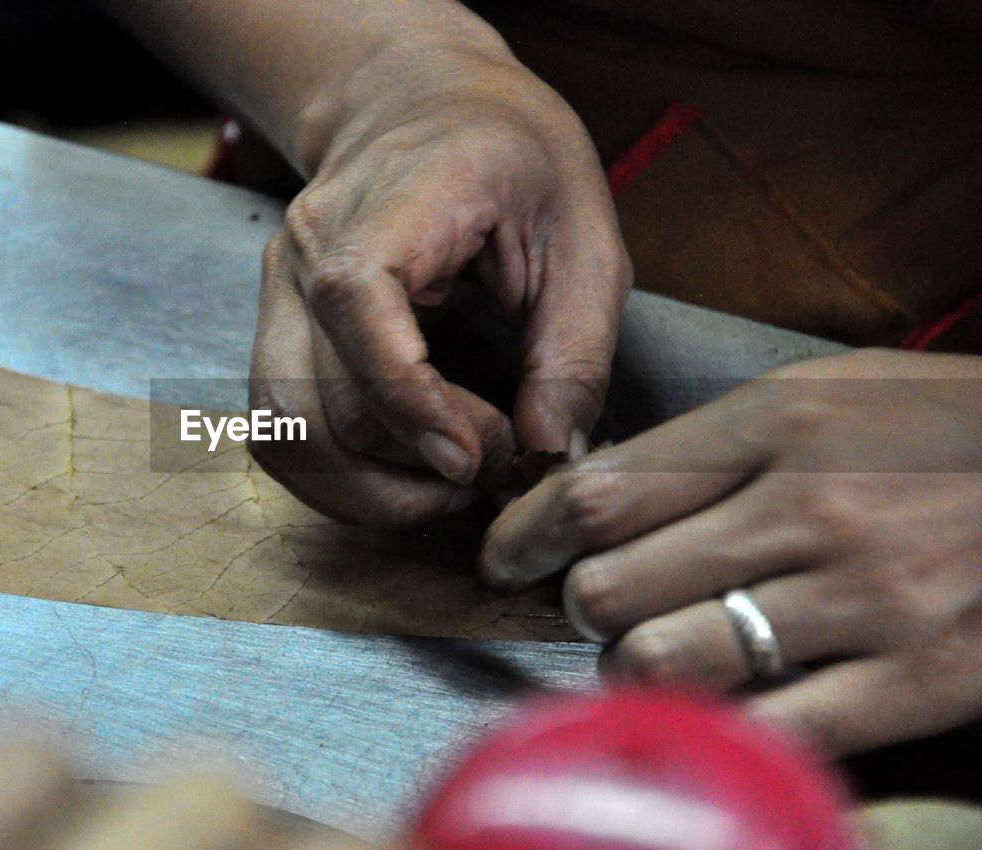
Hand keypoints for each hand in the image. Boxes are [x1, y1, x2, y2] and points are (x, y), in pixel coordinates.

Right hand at [250, 51, 629, 524]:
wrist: (421, 105)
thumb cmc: (510, 158)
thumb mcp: (581, 236)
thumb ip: (572, 351)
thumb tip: (549, 453)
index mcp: (385, 206)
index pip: (358, 308)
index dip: (410, 402)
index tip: (476, 463)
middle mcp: (306, 253)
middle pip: (320, 397)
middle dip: (411, 463)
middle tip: (496, 470)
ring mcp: (280, 294)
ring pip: (283, 430)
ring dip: (361, 491)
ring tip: (445, 491)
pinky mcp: (278, 330)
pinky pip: (281, 429)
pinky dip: (335, 476)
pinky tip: (400, 478)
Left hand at [480, 349, 981, 754]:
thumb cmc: (948, 431)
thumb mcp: (830, 394)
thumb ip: (715, 438)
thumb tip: (603, 489)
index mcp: (777, 424)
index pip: (601, 492)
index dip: (527, 533)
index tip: (506, 556)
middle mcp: (808, 508)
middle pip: (612, 585)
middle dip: (580, 609)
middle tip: (595, 609)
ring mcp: (863, 599)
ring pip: (664, 660)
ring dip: (633, 671)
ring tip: (652, 657)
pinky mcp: (916, 680)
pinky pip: (764, 727)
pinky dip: (718, 728)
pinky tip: (718, 709)